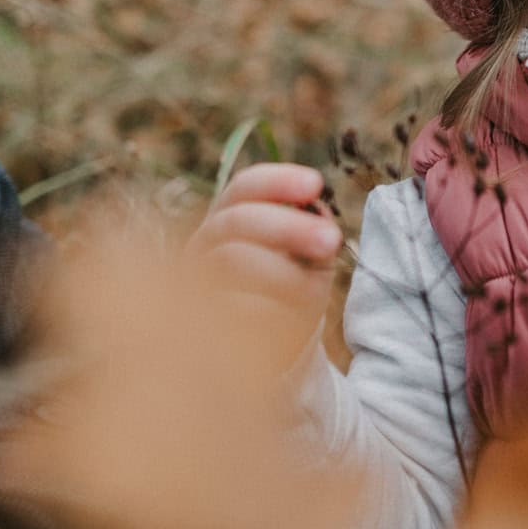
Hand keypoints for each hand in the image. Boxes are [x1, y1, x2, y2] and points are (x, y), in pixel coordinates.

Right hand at [187, 163, 341, 358]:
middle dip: (288, 226)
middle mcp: (206, 242)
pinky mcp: (197, 318)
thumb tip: (319, 213)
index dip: (279, 181)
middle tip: (332, 239)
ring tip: (315, 290)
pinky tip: (289, 320)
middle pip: (239, 220)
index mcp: (231, 216)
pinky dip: (267, 310)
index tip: (315, 184)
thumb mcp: (309, 258)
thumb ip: (313, 232)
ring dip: (283, 273)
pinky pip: (231, 306)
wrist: (268, 347)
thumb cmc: (292, 288)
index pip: (247, 187)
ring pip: (233, 260)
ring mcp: (195, 278)